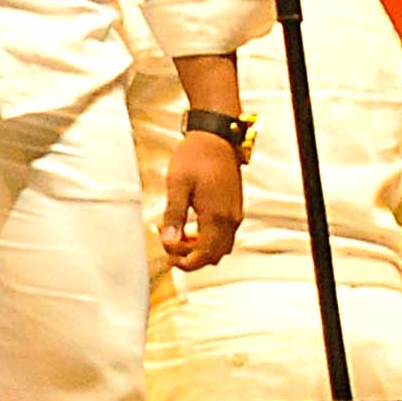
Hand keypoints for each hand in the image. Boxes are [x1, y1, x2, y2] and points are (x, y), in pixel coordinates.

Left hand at [160, 132, 243, 270]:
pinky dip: (207, 238)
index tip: (167, 254)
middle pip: (214, 255)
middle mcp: (231, 220)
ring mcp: (235, 215)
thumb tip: (168, 240)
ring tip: (176, 234)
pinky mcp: (233, 208)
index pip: (205, 255)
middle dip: (191, 256)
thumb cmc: (195, 157)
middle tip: (168, 245)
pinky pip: (224, 235)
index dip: (186, 262)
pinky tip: (189, 226)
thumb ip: (174, 214)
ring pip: (221, 247)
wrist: (215, 138)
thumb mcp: (177, 184)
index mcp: (217, 217)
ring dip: (199, 248)